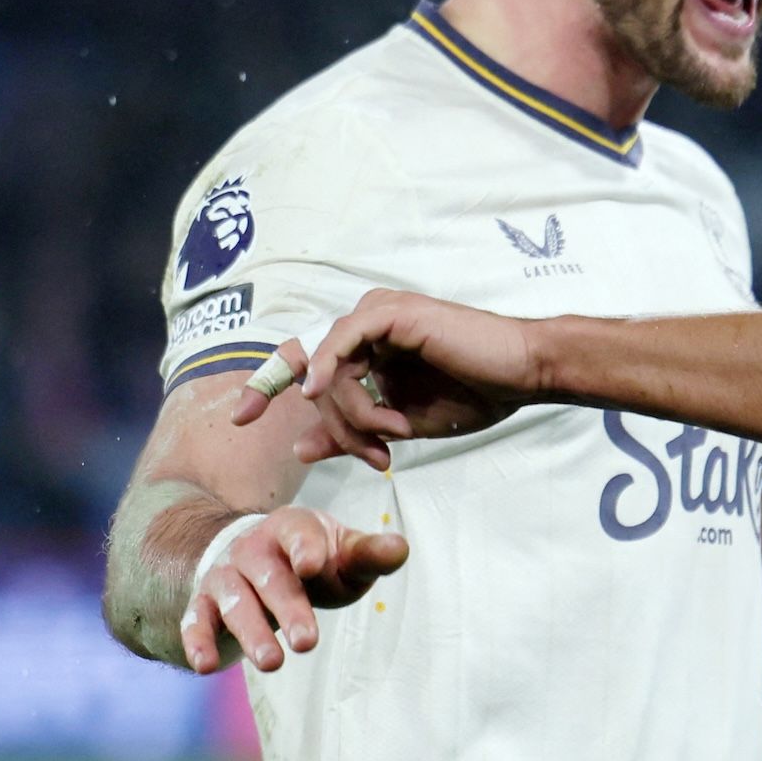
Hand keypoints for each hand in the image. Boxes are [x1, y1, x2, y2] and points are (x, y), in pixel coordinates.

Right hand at [175, 506, 409, 674]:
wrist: (253, 557)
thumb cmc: (313, 560)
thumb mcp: (343, 553)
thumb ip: (370, 554)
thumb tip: (401, 548)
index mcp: (291, 527)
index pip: (298, 534)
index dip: (304, 548)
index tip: (313, 566)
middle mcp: (252, 549)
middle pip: (270, 578)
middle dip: (289, 609)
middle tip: (309, 643)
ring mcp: (225, 576)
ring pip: (235, 602)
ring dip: (251, 632)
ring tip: (272, 663)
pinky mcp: (204, 604)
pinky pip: (196, 621)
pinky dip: (197, 641)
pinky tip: (205, 667)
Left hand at [230, 288, 539, 469]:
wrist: (521, 377)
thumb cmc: (473, 395)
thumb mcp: (398, 425)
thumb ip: (350, 431)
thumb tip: (300, 448)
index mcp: (368, 347)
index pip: (306, 362)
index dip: (267, 387)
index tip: (240, 419)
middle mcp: (367, 324)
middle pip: (308, 366)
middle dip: (284, 396)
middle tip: (283, 430)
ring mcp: (378, 313)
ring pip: (329, 366)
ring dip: (350, 412)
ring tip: (389, 434)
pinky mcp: (391, 312)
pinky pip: (342, 342)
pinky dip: (328, 368)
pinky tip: (321, 392)